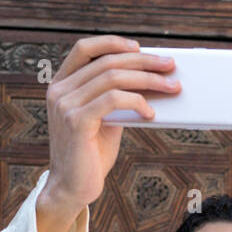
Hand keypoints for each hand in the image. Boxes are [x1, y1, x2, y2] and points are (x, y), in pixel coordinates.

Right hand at [38, 35, 180, 220]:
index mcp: (62, 84)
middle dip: (144, 61)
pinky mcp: (75, 121)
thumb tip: (151, 81)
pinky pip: (113, 99)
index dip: (113, 43)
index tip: (139, 47)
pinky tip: (151, 113)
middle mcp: (59, 90)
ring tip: (171, 87)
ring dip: (148, 80)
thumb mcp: (105, 119)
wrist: (72, 188)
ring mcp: (65, 104)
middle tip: (170, 66)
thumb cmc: (91, 154)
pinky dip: (137, 102)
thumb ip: (116, 98)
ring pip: (113, 77)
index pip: (85, 48)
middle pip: (107, 61)